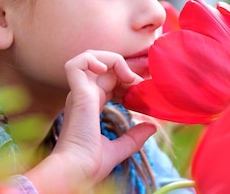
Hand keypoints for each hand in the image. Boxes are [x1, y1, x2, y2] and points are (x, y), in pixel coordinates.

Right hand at [24, 50, 156, 193]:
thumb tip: (152, 126)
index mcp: (90, 105)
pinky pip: (77, 64)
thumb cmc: (91, 165)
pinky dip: (92, 59)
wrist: (78, 171)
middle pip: (104, 67)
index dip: (127, 79)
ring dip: (111, 60)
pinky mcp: (77, 92)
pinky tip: (107, 70)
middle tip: (144, 81)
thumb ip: (134, 137)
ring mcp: (79, 92)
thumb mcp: (119, 148)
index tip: (144, 89)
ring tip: (127, 75)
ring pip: (89, 57)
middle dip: (126, 68)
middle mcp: (83, 95)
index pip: (109, 80)